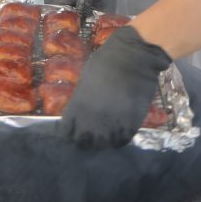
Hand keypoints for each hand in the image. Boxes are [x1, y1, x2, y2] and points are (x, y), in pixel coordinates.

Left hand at [57, 25, 171, 148]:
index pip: (66, 134)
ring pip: (104, 145)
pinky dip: (120, 138)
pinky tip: (120, 131)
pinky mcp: (131, 124)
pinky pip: (122, 140)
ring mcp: (112, 124)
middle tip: (91, 135)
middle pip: (84, 144)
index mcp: (77, 107)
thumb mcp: (86, 79)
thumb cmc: (107, 61)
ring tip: (107, 134)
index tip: (73, 132)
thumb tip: (81, 111)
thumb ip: (82, 99)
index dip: (70, 135)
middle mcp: (92, 120)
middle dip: (86, 141)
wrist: (134, 56)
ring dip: (104, 141)